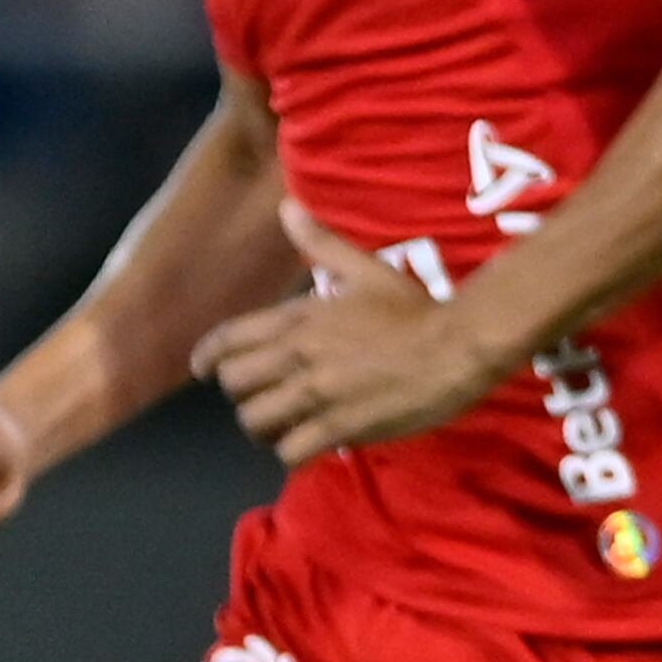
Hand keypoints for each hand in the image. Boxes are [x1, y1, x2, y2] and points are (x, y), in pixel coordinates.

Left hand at [192, 202, 512, 466]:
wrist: (459, 345)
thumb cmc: (414, 309)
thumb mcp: (365, 269)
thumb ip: (321, 243)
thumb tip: (287, 209)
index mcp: (298, 318)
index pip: (228, 340)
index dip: (206, 358)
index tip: (202, 370)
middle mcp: (297, 355)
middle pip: (235, 385)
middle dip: (243, 395)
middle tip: (263, 399)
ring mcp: (316, 393)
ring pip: (255, 422)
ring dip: (266, 429)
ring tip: (285, 428)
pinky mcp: (339, 427)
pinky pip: (290, 451)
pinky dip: (294, 453)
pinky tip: (310, 446)